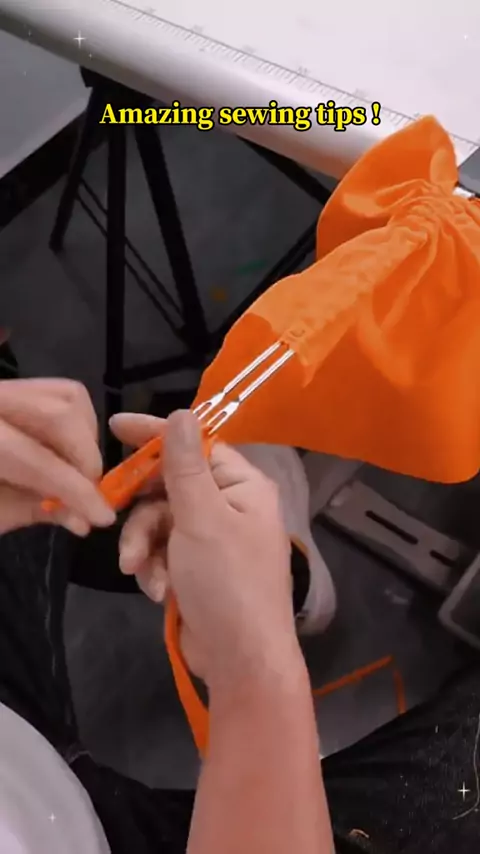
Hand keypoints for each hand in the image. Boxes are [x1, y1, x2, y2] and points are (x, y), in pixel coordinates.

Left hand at [0, 378, 115, 535]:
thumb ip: (34, 511)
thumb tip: (85, 519)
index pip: (37, 460)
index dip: (76, 490)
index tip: (104, 516)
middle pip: (61, 412)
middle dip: (85, 457)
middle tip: (89, 492)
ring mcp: (2, 387)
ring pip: (67, 395)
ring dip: (84, 437)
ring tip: (74, 471)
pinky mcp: (9, 387)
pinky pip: (57, 393)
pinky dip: (74, 423)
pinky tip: (61, 453)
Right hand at [110, 410, 296, 685]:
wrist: (241, 660)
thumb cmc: (228, 582)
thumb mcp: (202, 519)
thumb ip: (185, 467)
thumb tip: (182, 413)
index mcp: (243, 486)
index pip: (196, 446)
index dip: (155, 435)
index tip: (114, 426)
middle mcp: (230, 506)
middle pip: (170, 486)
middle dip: (142, 509)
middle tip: (111, 511)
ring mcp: (213, 539)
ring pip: (160, 521)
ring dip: (143, 544)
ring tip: (137, 570)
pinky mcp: (197, 568)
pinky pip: (163, 551)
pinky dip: (154, 567)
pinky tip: (155, 589)